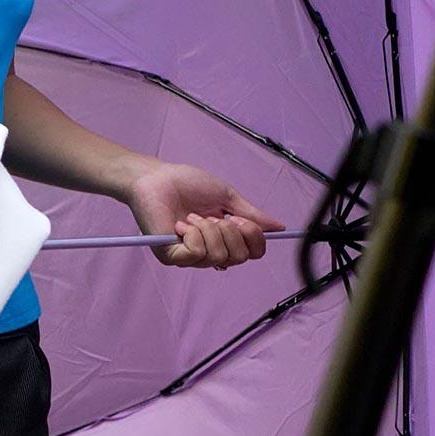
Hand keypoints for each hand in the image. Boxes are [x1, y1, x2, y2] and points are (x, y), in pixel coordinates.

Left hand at [122, 158, 284, 269]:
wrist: (156, 178)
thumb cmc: (187, 183)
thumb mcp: (226, 197)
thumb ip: (251, 214)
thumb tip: (278, 226)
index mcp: (224, 239)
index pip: (253, 253)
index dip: (253, 237)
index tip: (239, 218)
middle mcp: (209, 253)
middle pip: (239, 257)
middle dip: (230, 231)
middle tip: (212, 216)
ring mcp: (190, 258)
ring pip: (219, 256)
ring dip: (208, 229)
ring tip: (192, 217)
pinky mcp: (172, 257)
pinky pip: (197, 254)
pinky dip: (193, 234)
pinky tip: (181, 224)